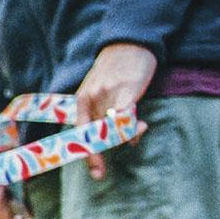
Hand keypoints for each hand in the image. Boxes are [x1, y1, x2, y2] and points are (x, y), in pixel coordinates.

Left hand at [75, 43, 154, 179]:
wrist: (128, 44)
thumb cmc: (112, 73)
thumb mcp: (96, 93)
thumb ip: (100, 118)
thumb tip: (112, 143)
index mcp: (80, 101)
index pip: (79, 133)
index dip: (84, 156)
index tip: (95, 173)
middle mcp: (90, 98)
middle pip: (94, 136)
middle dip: (97, 157)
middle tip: (99, 174)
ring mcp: (107, 94)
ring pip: (112, 130)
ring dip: (124, 138)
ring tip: (135, 132)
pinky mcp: (126, 90)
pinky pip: (127, 118)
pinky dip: (133, 129)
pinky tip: (140, 128)